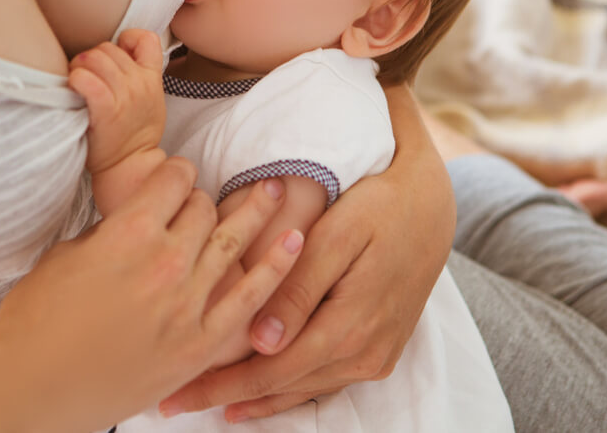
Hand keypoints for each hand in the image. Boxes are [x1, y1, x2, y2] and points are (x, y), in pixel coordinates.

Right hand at [0, 158, 303, 432]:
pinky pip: (251, 297)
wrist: (32, 387)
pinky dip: (277, 267)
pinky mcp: (200, 343)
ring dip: (256, 213)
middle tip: (202, 205)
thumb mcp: (67, 254)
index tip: (176, 180)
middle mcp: (165, 261)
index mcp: (128, 231)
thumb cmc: (36, 321)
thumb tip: (136, 219)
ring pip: (233, 241)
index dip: (176, 174)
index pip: (174, 179)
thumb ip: (111, 231)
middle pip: (204, 208)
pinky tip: (297, 241)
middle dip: (201, 201)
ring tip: (277, 193)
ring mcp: (187, 304)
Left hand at [69, 29, 165, 173]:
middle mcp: (140, 83)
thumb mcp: (150, 100)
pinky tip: (74, 89)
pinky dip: (75, 79)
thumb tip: (119, 53)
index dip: (126, 39)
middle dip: (91, 58)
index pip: (146, 38)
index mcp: (152, 78)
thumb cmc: (134, 135)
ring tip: (77, 83)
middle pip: (106, 47)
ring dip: (79, 67)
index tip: (116, 54)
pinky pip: (86, 79)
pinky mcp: (106, 109)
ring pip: (94, 57)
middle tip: (85, 76)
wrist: (131, 166)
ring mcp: (125, 95)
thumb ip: (139, 76)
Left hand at [159, 84, 454, 422]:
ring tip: (203, 401)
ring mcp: (374, 356)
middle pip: (282, 387)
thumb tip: (262, 343)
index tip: (176, 391)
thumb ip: (299, 288)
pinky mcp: (378, 351)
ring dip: (253, 399)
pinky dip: (285, 389)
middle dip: (226, 398)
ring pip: (302, 389)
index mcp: (351, 326)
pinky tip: (255, 396)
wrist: (435, 204)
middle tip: (172, 402)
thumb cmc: (380, 206)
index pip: (272, 372)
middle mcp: (365, 353)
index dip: (221, 386)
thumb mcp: (340, 234)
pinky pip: (322, 380)